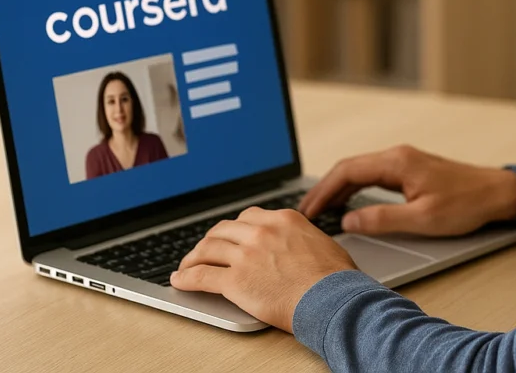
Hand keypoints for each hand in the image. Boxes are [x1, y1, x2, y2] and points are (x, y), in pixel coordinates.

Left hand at [171, 206, 355, 331]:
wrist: (332, 298)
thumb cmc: (334, 278)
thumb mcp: (321, 242)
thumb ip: (301, 238)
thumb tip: (298, 245)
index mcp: (282, 220)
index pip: (248, 216)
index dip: (234, 228)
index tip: (229, 236)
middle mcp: (261, 232)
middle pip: (224, 229)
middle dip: (210, 240)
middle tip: (204, 250)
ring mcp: (245, 255)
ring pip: (208, 250)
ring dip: (193, 258)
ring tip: (187, 266)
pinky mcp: (234, 281)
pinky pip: (201, 276)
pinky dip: (186, 278)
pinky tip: (180, 281)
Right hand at [299, 144, 515, 236]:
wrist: (496, 193)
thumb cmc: (466, 204)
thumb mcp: (422, 219)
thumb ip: (382, 219)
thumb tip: (349, 221)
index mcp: (397, 163)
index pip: (347, 171)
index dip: (323, 191)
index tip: (308, 210)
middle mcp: (398, 156)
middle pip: (349, 168)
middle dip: (324, 189)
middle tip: (307, 212)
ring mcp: (404, 160)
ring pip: (360, 171)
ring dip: (339, 188)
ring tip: (322, 210)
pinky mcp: (410, 169)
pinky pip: (373, 175)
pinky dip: (355, 188)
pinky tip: (349, 203)